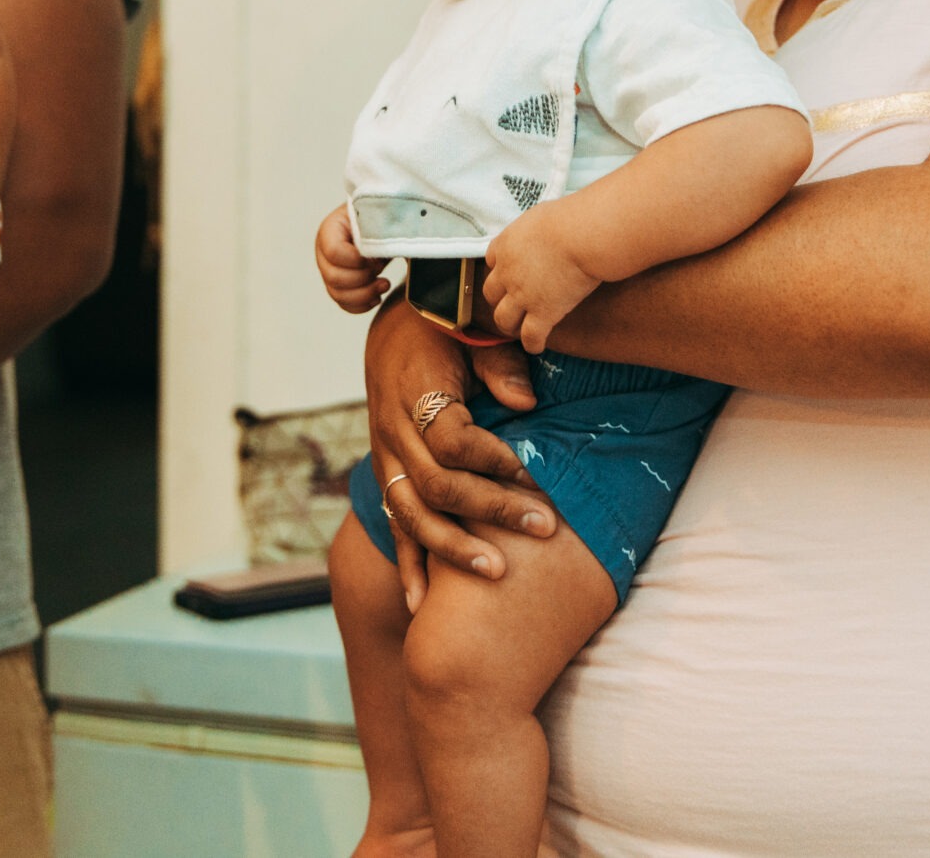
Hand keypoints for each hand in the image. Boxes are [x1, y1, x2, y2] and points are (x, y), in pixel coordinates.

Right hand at [315, 205, 389, 311]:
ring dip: (364, 295)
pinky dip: (362, 305)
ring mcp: (330, 270)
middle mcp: (324, 251)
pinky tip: (378, 297)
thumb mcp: (382, 215)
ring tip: (384, 284)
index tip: (377, 257)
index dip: (356, 260)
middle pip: (333, 277)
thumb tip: (392, 250)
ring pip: (337, 294)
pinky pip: (344, 303)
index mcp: (331, 229)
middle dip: (362, 278)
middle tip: (381, 268)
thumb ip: (384, 229)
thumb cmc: (381, 216)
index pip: (334, 251)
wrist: (382, 220)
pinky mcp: (339, 285)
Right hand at [361, 302, 553, 611]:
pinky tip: (422, 606)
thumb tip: (526, 403)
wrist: (396, 325)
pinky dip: (408, 567)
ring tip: (497, 572)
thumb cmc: (447, 323)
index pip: (451, 439)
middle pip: (437, 485)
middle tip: (544, 527)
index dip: (493, 460)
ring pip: (411, 514)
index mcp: (414, 390)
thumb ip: (499, 362)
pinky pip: (392, 526)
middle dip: (491, 511)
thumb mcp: (473, 326)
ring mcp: (385, 458)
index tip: (533, 473)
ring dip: (453, 548)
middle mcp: (392, 430)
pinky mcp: (386, 476)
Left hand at [480, 200, 601, 353]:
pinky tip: (537, 346)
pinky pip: (530, 337)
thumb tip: (547, 227)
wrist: (582, 235)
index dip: (500, 270)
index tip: (509, 274)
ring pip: (503, 319)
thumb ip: (536, 228)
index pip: (491, 261)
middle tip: (512, 303)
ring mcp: (522, 295)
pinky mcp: (542, 313)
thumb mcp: (542, 215)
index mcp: (506, 245)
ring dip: (509, 324)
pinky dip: (532, 343)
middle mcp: (508, 272)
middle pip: (491, 292)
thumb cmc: (570, 219)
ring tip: (519, 328)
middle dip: (499, 299)